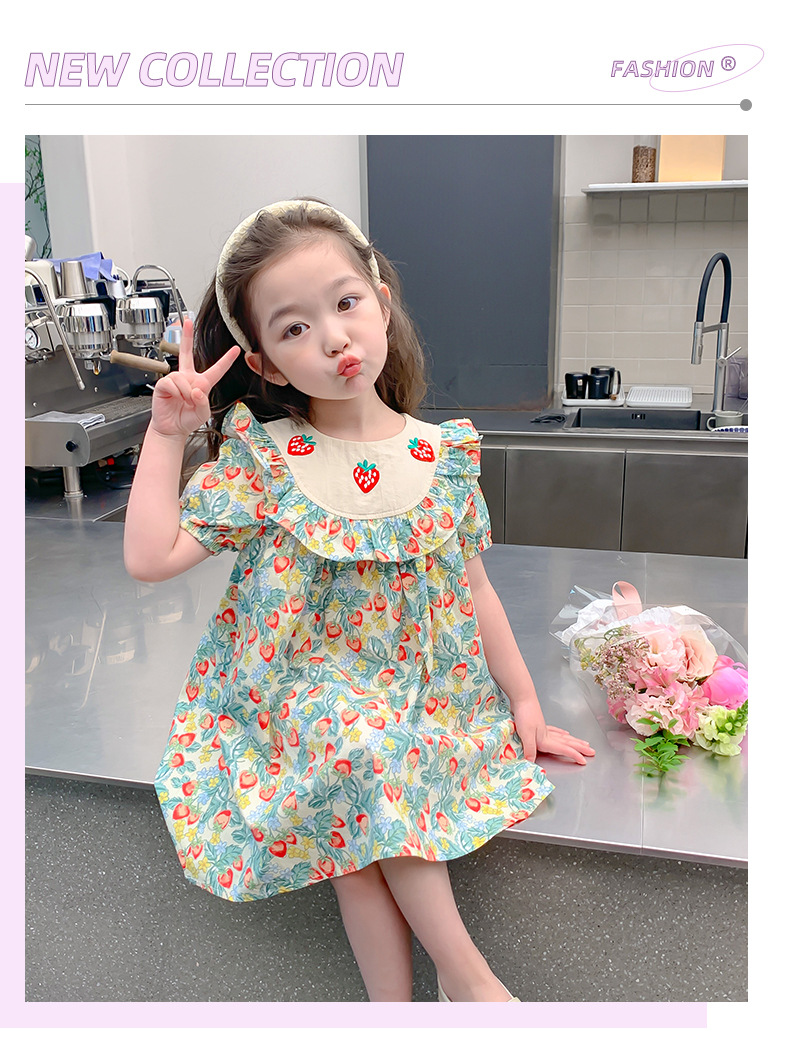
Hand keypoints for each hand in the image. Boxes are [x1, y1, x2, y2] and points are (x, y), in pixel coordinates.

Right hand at [150, 318, 240, 438]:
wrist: (171, 428)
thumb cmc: (187, 420)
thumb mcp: (203, 414)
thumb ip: (204, 402)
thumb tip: (195, 390)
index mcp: (201, 383)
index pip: (216, 369)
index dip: (226, 360)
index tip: (235, 350)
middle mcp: (188, 378)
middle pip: (186, 352)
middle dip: (186, 336)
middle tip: (187, 322)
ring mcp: (175, 380)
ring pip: (182, 378)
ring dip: (185, 392)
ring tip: (183, 401)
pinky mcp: (164, 384)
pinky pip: (172, 383)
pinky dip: (176, 393)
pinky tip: (174, 398)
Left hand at [513, 699, 594, 765]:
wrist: (522, 697)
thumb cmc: (524, 714)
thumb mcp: (525, 733)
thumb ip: (530, 749)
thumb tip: (532, 763)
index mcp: (545, 739)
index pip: (563, 748)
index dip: (574, 755)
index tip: (584, 761)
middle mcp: (547, 734)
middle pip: (568, 742)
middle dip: (580, 748)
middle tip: (592, 751)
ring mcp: (544, 728)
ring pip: (564, 737)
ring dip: (574, 741)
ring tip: (584, 744)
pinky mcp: (539, 723)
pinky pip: (554, 731)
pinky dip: (561, 733)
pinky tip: (564, 733)